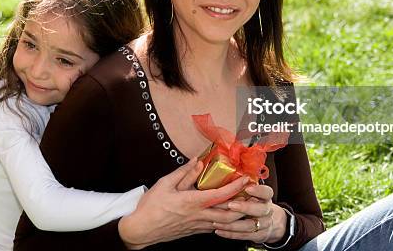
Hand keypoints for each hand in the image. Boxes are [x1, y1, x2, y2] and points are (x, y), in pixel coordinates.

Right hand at [118, 158, 247, 248]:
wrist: (141, 229)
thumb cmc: (151, 207)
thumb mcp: (165, 184)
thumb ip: (184, 172)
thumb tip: (197, 161)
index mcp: (193, 201)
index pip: (221, 194)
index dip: (236, 186)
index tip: (245, 178)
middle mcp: (199, 215)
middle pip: (230, 214)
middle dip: (244, 205)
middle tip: (251, 195)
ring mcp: (197, 225)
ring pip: (224, 223)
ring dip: (236, 214)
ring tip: (242, 203)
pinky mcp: (193, 231)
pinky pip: (214, 227)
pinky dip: (223, 221)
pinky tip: (224, 214)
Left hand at [212, 184, 287, 243]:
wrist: (266, 221)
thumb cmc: (253, 201)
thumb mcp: (250, 190)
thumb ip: (239, 182)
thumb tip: (214, 166)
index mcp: (265, 196)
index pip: (266, 192)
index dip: (258, 191)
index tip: (247, 188)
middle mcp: (267, 210)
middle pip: (260, 209)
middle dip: (245, 207)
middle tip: (230, 205)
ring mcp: (264, 224)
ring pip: (250, 225)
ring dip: (233, 224)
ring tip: (216, 221)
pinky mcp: (258, 235)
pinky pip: (245, 236)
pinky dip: (231, 234)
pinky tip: (218, 230)